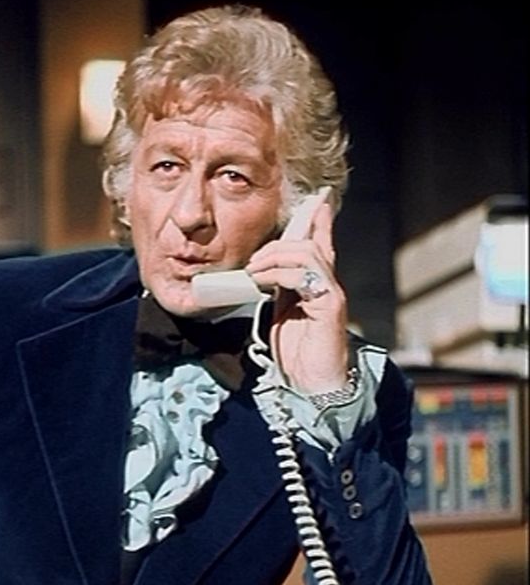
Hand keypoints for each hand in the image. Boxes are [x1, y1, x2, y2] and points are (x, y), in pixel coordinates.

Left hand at [246, 201, 348, 393]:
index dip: (317, 221)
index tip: (315, 201)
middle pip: (310, 243)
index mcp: (316, 285)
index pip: (319, 244)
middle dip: (279, 243)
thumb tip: (260, 272)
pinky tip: (263, 282)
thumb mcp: (282, 314)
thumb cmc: (298, 354)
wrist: (312, 383)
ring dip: (275, 256)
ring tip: (254, 271)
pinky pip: (305, 275)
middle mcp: (327, 284)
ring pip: (308, 253)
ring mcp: (331, 292)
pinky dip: (279, 273)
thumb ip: (279, 291)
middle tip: (254, 262)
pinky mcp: (330, 304)